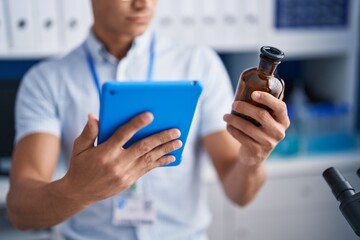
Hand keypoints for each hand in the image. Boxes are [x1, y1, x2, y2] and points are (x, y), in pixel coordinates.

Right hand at [64, 112, 181, 205]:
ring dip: (165, 149)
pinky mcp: (129, 181)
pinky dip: (160, 162)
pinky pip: (148, 169)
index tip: (150, 116)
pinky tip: (171, 157)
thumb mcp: (79, 148)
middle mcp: (117, 163)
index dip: (137, 124)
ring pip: (149, 158)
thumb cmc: (80, 165)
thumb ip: (89, 132)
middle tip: (176, 130)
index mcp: (104, 152)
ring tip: (178, 142)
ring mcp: (125, 174)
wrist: (79, 193)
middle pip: (143, 147)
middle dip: (161, 138)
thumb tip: (93, 116)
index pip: (123, 135)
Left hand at [223, 91, 289, 165]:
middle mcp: (279, 132)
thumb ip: (267, 104)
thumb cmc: (260, 130)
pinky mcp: (257, 151)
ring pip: (248, 127)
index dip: (267, 99)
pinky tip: (228, 126)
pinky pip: (241, 137)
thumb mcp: (268, 119)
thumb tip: (263, 81)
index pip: (280, 107)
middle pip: (261, 115)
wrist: (255, 155)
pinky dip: (232, 130)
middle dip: (244, 107)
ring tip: (225, 116)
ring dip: (234, 119)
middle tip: (233, 104)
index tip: (253, 94)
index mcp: (283, 120)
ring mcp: (269, 143)